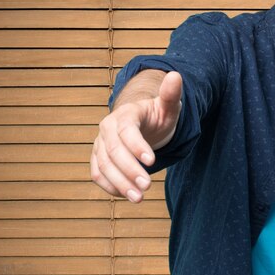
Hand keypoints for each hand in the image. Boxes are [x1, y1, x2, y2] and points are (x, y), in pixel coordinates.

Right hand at [90, 71, 181, 201]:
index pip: (127, 130)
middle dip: (129, 170)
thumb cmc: (158, 115)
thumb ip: (171, 95)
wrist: (143, 124)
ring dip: (119, 183)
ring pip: (103, 166)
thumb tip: (176, 76)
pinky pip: (98, 174)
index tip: (152, 161)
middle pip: (113, 151)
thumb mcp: (168, 106)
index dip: (137, 146)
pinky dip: (110, 186)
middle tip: (147, 186)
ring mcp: (100, 144)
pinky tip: (126, 195)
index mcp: (125, 114)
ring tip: (138, 198)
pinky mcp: (98, 158)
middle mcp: (108, 128)